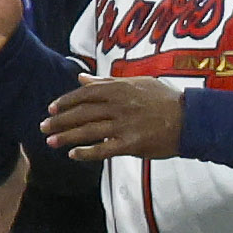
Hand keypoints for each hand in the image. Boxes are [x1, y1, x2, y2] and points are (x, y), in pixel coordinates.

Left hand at [43, 77, 187, 161]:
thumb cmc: (164, 99)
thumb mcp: (136, 83)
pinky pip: (104, 149)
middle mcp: (119, 106)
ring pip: (89, 131)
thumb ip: (107, 82)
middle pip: (82, 113)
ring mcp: (125, 125)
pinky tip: (73, 154)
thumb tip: (81, 78)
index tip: (51, 108)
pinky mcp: (132, 144)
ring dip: (67, 136)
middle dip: (60, 120)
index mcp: (120, 89)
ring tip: (50, 141)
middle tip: (42, 127)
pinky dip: (87, 152)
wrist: (190, 120)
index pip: (85, 94)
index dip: (66, 101)